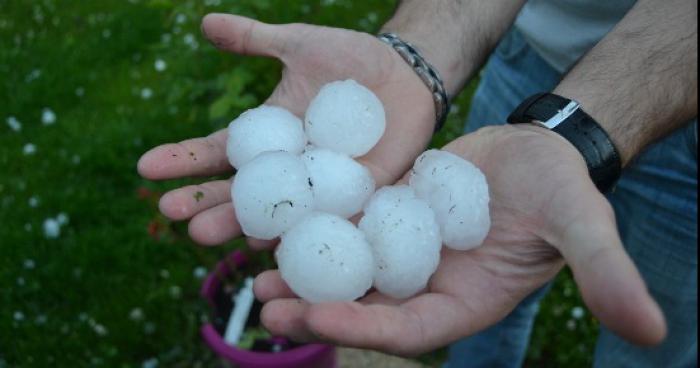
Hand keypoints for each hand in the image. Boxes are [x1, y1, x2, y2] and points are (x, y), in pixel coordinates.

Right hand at [137, 13, 434, 245]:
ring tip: (210, 234)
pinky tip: (279, 246)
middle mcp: (290, 169)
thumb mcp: (301, 45)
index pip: (219, 152)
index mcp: (270, 138)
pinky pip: (333, 218)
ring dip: (244, 226)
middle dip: (206, 203)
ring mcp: (323, 186)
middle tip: (172, 214)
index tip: (145, 166)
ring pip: (280, 214)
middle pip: (242, 193)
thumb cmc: (351, 60)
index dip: (184, 159)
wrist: (406, 76)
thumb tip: (205, 23)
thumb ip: (256, 39)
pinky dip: (308, 231)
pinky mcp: (361, 195)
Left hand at [255, 124, 666, 355]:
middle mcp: (429, 285)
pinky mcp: (393, 220)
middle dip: (318, 309)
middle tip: (266, 306)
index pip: (410, 330)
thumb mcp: (584, 226)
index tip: (316, 316)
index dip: (364, 329)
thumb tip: (651, 330)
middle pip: (367, 308)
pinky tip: (279, 226)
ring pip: (349, 272)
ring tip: (256, 272)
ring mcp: (407, 253)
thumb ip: (605, 273)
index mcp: (466, 302)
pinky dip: (317, 232)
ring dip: (305, 275)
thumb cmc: (561, 189)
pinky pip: (350, 230)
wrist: (538, 150)